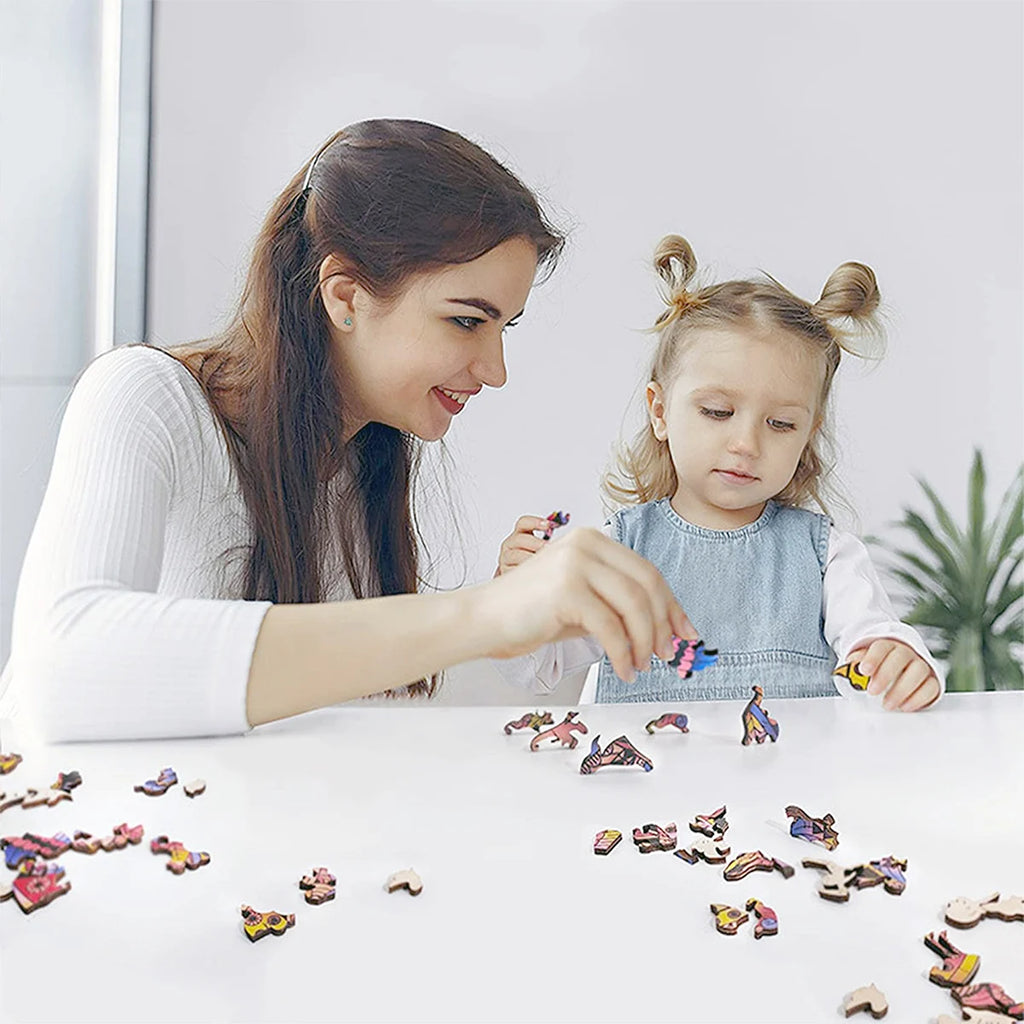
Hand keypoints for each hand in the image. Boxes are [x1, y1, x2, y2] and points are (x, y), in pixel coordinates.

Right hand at [479, 527, 696, 681]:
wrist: (482, 620)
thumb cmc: (528, 614)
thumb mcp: (581, 601)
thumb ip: (617, 605)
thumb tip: (664, 630)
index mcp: (591, 540)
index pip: (645, 571)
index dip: (671, 604)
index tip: (685, 632)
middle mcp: (586, 544)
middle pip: (646, 584)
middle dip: (664, 624)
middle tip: (667, 655)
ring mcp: (576, 563)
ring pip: (633, 605)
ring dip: (645, 642)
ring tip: (641, 665)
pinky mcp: (566, 589)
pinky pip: (611, 627)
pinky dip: (623, 653)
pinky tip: (623, 669)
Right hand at [493, 515, 552, 576]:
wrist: (520, 577)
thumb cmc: (533, 559)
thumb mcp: (539, 548)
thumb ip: (549, 542)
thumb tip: (568, 540)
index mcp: (519, 534)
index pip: (523, 523)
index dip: (535, 522)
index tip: (549, 525)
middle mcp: (510, 544)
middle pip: (520, 539)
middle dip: (536, 543)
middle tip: (549, 548)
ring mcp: (506, 558)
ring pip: (516, 555)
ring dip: (530, 557)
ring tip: (543, 561)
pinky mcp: (506, 571)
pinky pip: (514, 570)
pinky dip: (525, 570)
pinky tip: (535, 572)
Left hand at [847, 638, 939, 710]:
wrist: (900, 672)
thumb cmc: (878, 669)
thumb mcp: (864, 666)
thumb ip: (855, 666)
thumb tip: (848, 670)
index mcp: (888, 646)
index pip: (881, 647)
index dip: (873, 658)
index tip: (864, 671)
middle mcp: (906, 653)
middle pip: (900, 657)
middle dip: (885, 674)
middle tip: (872, 691)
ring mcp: (921, 666)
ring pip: (918, 670)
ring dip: (902, 689)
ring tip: (887, 704)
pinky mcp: (932, 681)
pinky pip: (931, 687)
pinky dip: (919, 698)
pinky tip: (905, 706)